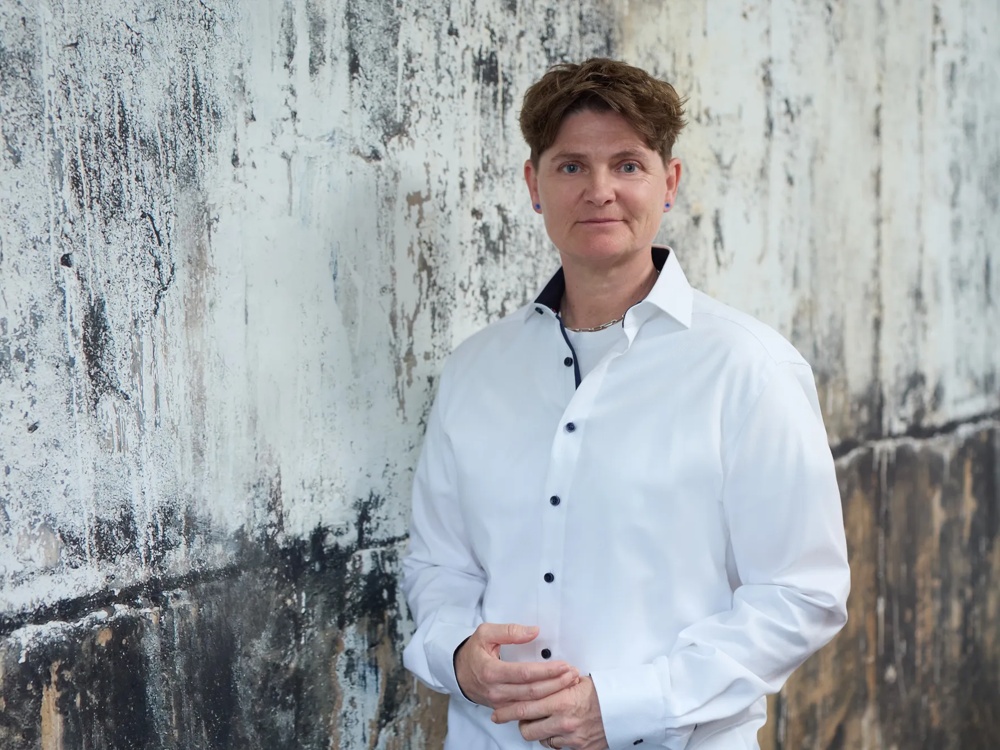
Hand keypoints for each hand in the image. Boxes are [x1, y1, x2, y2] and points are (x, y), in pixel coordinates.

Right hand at [454, 623, 579, 708]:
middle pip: (531, 691)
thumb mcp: (485, 633)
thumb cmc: (474, 651)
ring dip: (553, 694)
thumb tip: (534, 631)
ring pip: (531, 703)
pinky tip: (557, 694)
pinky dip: (544, 702)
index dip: (546, 671)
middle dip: (556, 683)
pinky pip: (527, 709)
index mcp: (490, 671)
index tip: (563, 665)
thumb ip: (509, 631)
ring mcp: (499, 703)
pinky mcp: (504, 708)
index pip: (524, 673)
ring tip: (571, 683)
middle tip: (573, 674)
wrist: (459, 672)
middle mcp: (495, 691)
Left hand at [491, 675, 606, 749]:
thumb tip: (535, 680)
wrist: (623, 708)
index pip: (523, 708)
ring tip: (543, 720)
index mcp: (560, 701)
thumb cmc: (600, 692)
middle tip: (518, 718)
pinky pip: (556, 746)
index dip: (506, 712)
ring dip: (538, 731)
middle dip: (519, 724)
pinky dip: (554, 738)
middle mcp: (563, 722)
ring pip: (540, 739)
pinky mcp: (579, 749)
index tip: (497, 713)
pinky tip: (557, 728)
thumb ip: (553, 684)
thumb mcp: (574, 681)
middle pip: (527, 729)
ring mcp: (570, 738)